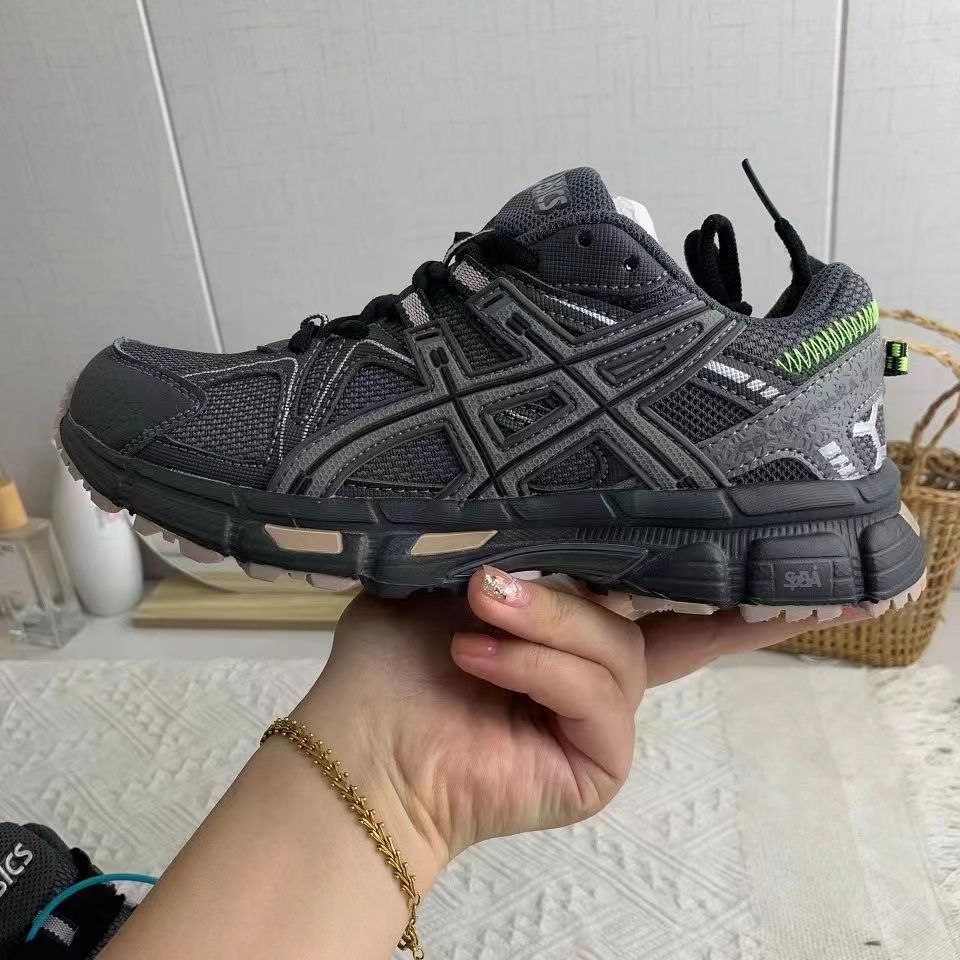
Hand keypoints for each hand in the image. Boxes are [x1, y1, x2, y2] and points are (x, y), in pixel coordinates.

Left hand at [291, 568, 864, 887]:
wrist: (362, 744)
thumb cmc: (394, 656)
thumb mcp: (444, 574)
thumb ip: (505, 539)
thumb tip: (553, 493)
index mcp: (570, 620)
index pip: (652, 586)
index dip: (711, 565)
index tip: (781, 534)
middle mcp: (597, 663)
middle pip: (680, 619)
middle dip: (727, 595)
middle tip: (754, 548)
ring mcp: (603, 714)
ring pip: (616, 647)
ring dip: (546, 618)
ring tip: (481, 605)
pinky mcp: (600, 760)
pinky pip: (594, 695)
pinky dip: (536, 667)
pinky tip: (475, 656)